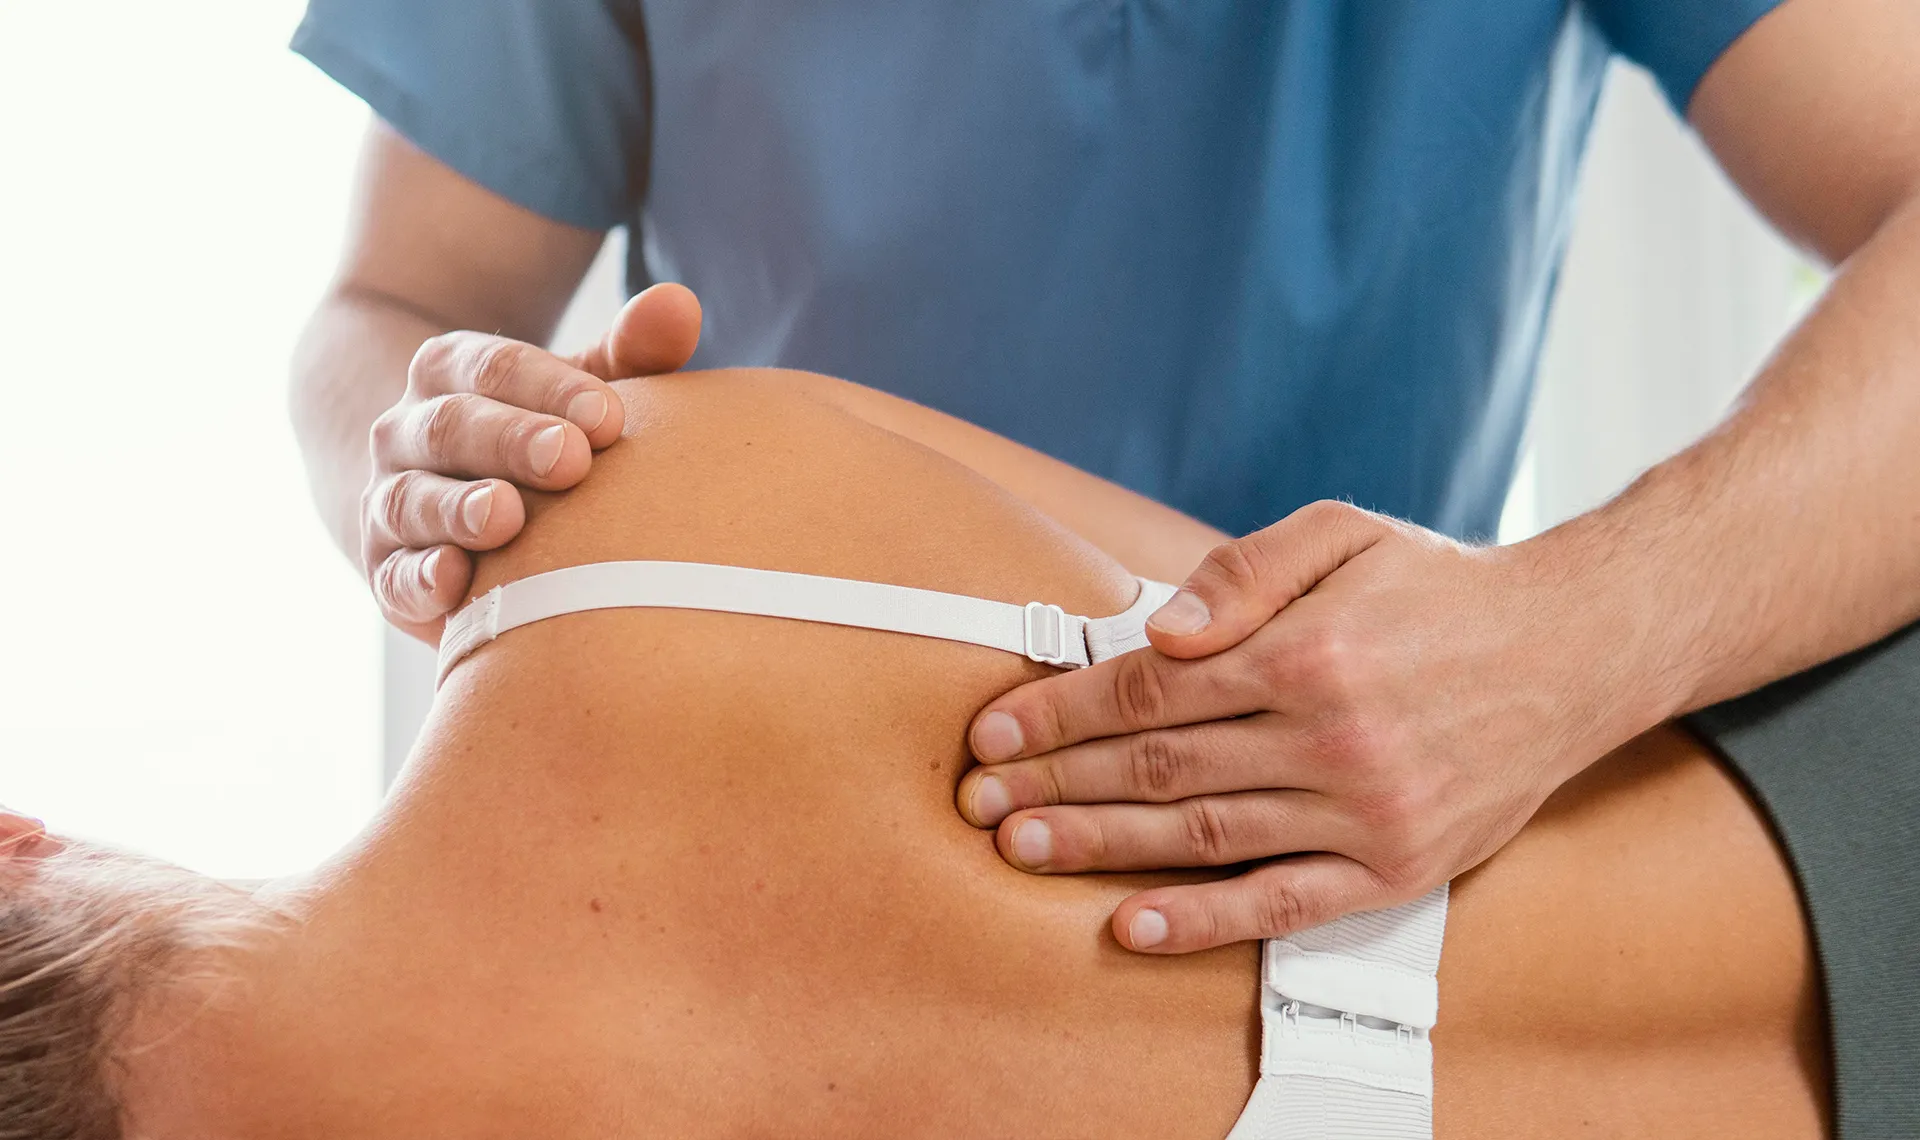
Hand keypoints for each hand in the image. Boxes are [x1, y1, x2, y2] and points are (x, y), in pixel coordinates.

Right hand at [362, 282, 701, 638]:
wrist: (450, 500)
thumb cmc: (542, 437)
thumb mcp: (584, 390)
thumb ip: (632, 349)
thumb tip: (680, 303)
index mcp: (453, 371)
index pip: (495, 366)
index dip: (551, 388)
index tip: (609, 417)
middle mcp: (409, 430)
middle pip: (453, 425)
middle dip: (511, 441)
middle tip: (571, 460)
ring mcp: (390, 500)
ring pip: (413, 498)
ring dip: (458, 509)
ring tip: (506, 516)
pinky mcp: (387, 571)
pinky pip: (393, 576)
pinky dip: (418, 579)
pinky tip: (454, 582)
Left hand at [956, 501, 1667, 953]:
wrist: (1572, 651)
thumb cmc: (1438, 587)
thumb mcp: (1345, 532)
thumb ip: (1244, 569)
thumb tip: (1156, 630)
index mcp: (1307, 648)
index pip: (1149, 690)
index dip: (1060, 711)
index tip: (994, 731)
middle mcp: (1332, 735)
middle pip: (1159, 768)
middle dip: (1055, 782)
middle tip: (976, 802)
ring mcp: (1365, 811)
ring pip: (1203, 836)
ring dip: (1101, 846)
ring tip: (1020, 849)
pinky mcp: (1396, 868)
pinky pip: (1284, 904)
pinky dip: (1204, 922)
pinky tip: (1131, 925)